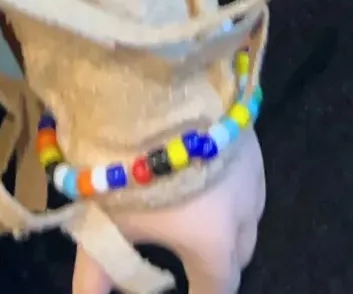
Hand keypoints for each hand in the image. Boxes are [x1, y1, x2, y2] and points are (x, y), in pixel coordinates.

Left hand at [71, 131, 264, 293]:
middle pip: (240, 253)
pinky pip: (246, 170)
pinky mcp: (250, 130)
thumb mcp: (107, 220)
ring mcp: (253, 168)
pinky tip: (202, 164)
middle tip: (188, 255)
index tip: (191, 292)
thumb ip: (99, 271)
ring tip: (195, 208)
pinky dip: (227, 179)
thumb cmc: (132, 161)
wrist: (157, 79)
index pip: (219, 288)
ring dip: (227, 219)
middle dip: (218, 261)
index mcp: (214, 244)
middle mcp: (245, 213)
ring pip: (248, 210)